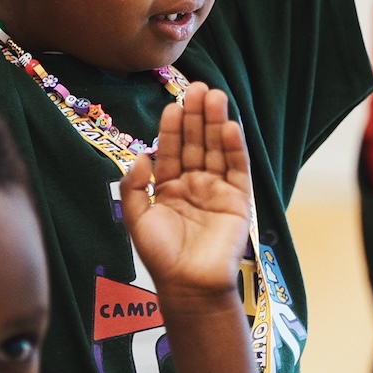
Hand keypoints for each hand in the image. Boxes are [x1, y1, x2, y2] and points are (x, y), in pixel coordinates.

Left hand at [122, 86, 253, 302]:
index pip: (173, 150)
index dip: (173, 128)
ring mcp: (218, 190)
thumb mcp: (137, 218)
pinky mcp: (238, 200)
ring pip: (218, 149)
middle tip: (197, 88)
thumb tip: (141, 154)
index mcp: (170, 187)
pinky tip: (229, 127)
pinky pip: (237, 169)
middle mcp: (195, 184)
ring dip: (216, 123)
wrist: (189, 284)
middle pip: (197, 143)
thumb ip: (134, 186)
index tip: (173, 104)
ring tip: (214, 96)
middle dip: (196, 116)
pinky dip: (234, 148)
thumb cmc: (161, 255)